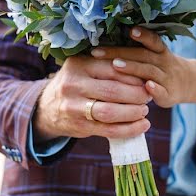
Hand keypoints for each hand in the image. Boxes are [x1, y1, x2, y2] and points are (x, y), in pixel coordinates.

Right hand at [34, 54, 151, 140]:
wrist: (47, 108)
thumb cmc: (75, 84)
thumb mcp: (83, 68)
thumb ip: (106, 66)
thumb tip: (142, 74)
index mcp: (78, 65)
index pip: (112, 68)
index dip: (134, 76)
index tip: (146, 80)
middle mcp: (73, 85)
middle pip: (113, 90)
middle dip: (137, 95)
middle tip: (148, 96)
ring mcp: (74, 108)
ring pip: (110, 112)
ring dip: (134, 112)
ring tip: (144, 111)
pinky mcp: (79, 127)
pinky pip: (109, 130)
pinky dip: (129, 129)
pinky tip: (142, 126)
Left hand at [91, 27, 192, 107]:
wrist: (189, 83)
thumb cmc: (161, 67)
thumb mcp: (154, 55)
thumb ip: (136, 49)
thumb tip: (105, 40)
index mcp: (159, 51)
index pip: (152, 40)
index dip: (143, 35)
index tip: (130, 30)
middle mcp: (163, 62)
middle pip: (142, 55)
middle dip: (121, 52)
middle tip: (99, 51)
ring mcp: (167, 78)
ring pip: (149, 71)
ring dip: (133, 68)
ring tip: (115, 65)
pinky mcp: (169, 95)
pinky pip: (162, 92)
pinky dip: (155, 90)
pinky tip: (147, 87)